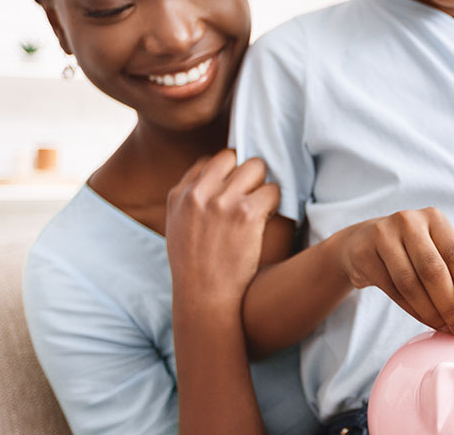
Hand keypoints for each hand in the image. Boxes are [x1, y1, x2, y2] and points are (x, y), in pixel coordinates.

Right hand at [165, 149, 281, 308]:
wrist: (205, 298)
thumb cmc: (195, 268)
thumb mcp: (178, 227)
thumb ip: (191, 201)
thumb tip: (215, 179)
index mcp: (179, 195)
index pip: (208, 162)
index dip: (225, 174)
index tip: (232, 190)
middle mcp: (198, 193)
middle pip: (233, 156)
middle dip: (245, 173)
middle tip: (250, 196)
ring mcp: (222, 201)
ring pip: (256, 167)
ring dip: (263, 185)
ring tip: (260, 206)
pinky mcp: (246, 213)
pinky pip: (273, 189)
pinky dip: (275, 202)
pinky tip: (267, 218)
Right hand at [333, 207, 453, 335]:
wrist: (362, 243)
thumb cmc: (409, 251)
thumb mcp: (433, 251)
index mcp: (434, 219)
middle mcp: (409, 222)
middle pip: (433, 270)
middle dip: (450, 305)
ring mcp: (383, 235)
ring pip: (411, 283)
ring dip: (431, 312)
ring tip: (444, 328)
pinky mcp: (364, 254)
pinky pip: (392, 290)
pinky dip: (412, 310)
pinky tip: (425, 320)